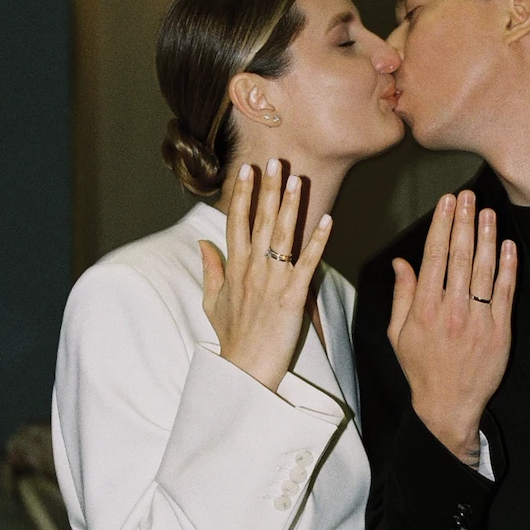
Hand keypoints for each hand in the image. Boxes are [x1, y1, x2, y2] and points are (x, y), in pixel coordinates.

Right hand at [200, 159, 331, 392]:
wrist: (244, 369)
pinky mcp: (292, 296)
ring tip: (295, 178)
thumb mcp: (212, 302)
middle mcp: (251, 269)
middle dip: (267, 189)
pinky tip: (327, 220)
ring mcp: (271, 281)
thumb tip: (202, 244)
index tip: (247, 170)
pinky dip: (317, 241)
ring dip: (290, 205)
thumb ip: (210, 269)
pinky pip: (307, 263)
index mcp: (234, 268)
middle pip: (259, 220)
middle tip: (275, 160)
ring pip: (281, 235)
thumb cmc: (231, 338)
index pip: (236, 223)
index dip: (242, 194)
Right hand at [388, 190, 516, 464]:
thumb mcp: (398, 334)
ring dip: (486, 237)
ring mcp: (477, 321)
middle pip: (460, 257)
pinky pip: (504, 293)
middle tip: (468, 196)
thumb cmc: (421, 368)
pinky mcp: (499, 331)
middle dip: (464, 222)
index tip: (446, 203)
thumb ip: (402, 295)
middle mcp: (451, 311)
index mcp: (424, 310)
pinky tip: (508, 246)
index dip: (441, 226)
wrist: (448, 405)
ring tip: (488, 212)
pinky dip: (507, 268)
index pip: (434, 257)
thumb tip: (400, 262)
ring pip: (483, 270)